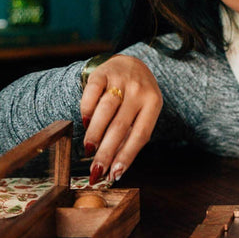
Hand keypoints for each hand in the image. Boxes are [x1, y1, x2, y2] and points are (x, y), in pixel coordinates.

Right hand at [80, 56, 162, 184]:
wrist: (130, 63)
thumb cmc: (137, 97)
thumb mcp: (143, 112)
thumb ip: (131, 136)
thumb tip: (114, 169)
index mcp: (153, 104)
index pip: (140, 135)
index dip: (127, 156)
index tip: (114, 174)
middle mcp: (139, 91)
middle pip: (120, 126)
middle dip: (106, 151)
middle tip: (96, 170)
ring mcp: (121, 80)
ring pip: (106, 110)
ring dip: (95, 133)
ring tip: (89, 149)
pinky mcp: (103, 72)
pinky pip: (92, 92)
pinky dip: (86, 109)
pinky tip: (85, 122)